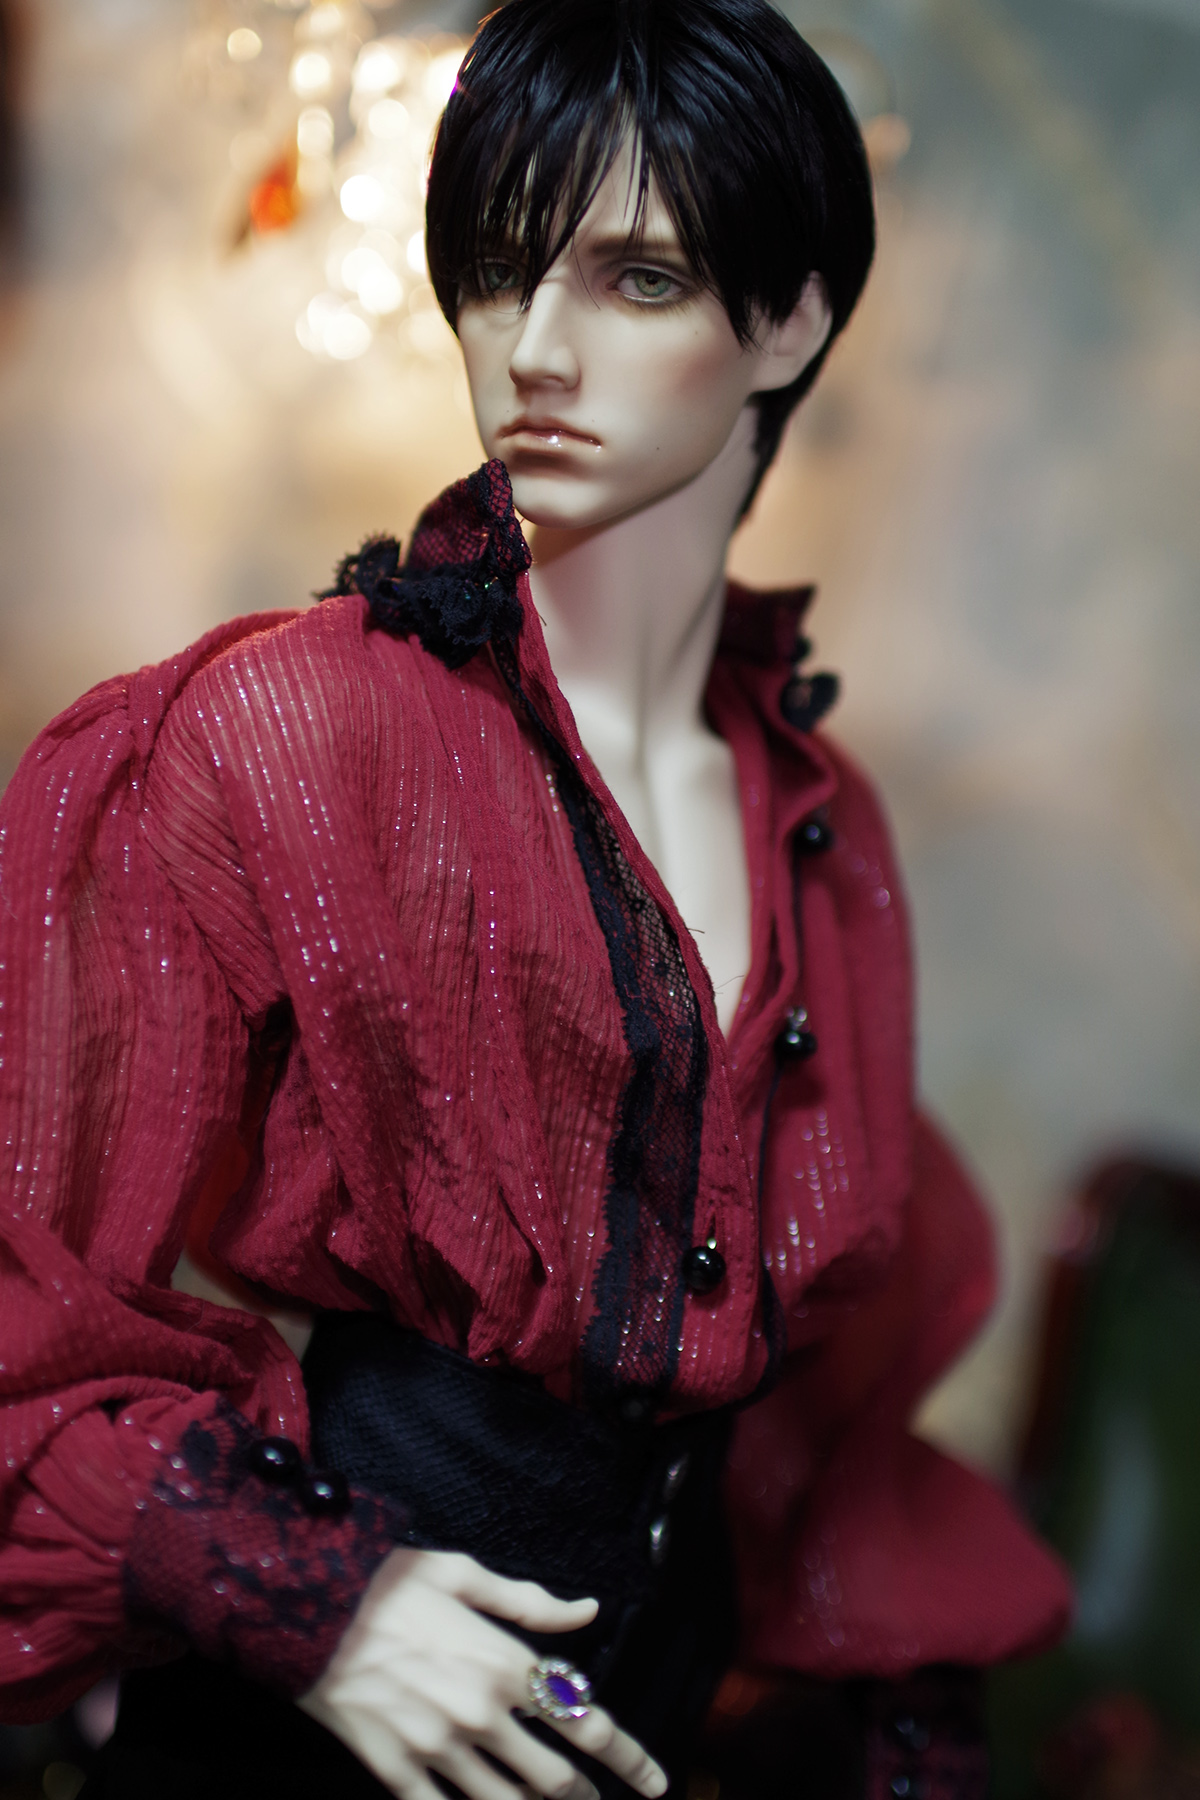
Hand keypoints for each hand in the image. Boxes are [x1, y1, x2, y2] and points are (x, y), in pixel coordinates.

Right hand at [297, 1547, 668, 1799]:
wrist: (306, 1609)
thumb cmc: (387, 1582)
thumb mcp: (464, 1574)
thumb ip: (530, 1603)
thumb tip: (587, 1609)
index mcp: (502, 1663)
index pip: (585, 1718)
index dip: (628, 1756)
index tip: (653, 1780)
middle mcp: (479, 1715)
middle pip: (554, 1778)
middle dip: (587, 1795)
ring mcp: (436, 1750)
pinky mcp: (394, 1771)